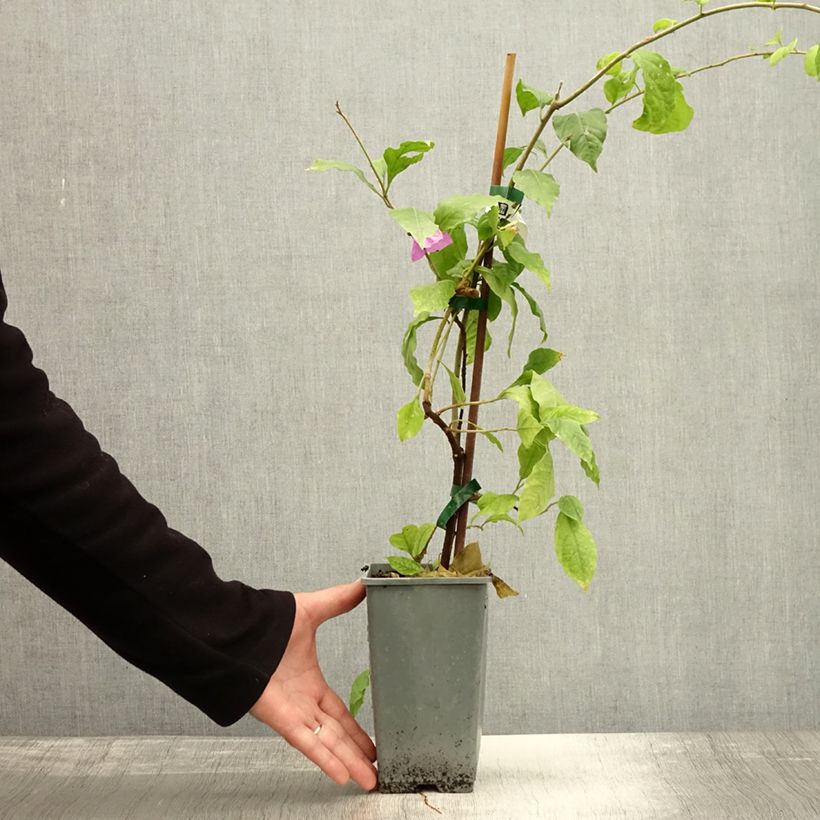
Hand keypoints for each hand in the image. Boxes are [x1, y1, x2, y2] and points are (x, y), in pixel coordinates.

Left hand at [248, 579, 377, 790]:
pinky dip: (325, 758)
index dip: (355, 728)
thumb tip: (362, 585)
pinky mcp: (282, 719)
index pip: (338, 712)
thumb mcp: (313, 610)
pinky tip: (342, 774)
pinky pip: (308, 743)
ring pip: (327, 743)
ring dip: (348, 761)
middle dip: (356, 752)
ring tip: (369, 780)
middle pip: (336, 734)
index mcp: (310, 682)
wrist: (237, 633)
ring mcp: (293, 712)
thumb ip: (339, 600)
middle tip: (376, 769)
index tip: (371, 742)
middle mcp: (303, 702)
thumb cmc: (269, 623)